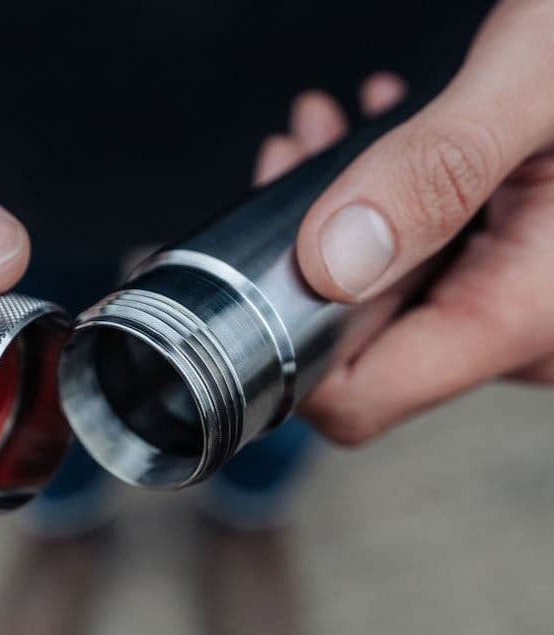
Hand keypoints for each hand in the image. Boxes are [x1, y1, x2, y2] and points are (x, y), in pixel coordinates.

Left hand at [257, 0, 553, 443]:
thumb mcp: (534, 85)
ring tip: (326, 136)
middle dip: (304, 262)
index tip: (256, 278)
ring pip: (380, 303)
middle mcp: (518, 331)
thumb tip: (331, 261)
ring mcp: (510, 306)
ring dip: (337, 224)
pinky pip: (418, 273)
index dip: (290, 355)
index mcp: (520, 312)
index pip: (360, 400)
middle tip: (293, 165)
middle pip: (356, 346)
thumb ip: (434, 170)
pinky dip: (380, 214)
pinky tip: (374, 144)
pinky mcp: (505, 277)